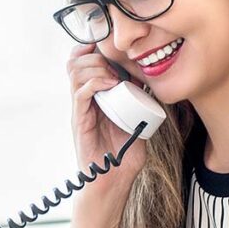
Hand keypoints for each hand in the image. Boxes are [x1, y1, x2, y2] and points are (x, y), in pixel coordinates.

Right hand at [66, 44, 147, 208]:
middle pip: (76, 61)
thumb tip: (152, 81)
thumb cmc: (125, 154)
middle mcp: (83, 100)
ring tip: (115, 76)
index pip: (83, 61)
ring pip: (76, 71)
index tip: (113, 48)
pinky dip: (96, 82)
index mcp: (95, 96)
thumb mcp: (138, 119)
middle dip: (97, 54)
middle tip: (117, 65)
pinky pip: (80, 92)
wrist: (114, 180)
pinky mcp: (79, 120)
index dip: (94, 49)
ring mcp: (80, 109)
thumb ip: (140, 101)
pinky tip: (112, 85)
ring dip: (97, 66)